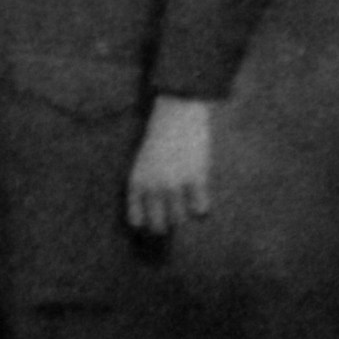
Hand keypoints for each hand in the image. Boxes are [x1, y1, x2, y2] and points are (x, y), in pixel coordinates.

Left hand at [127, 96, 212, 234]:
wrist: (177, 112)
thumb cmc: (160, 136)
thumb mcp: (143, 161)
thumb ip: (147, 186)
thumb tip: (159, 214)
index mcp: (136, 182)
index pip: (136, 220)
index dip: (146, 223)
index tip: (153, 220)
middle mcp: (153, 187)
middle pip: (159, 226)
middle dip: (165, 224)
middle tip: (172, 215)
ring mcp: (175, 184)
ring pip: (180, 219)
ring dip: (183, 213)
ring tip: (185, 201)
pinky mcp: (196, 178)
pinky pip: (200, 209)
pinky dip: (201, 207)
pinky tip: (200, 195)